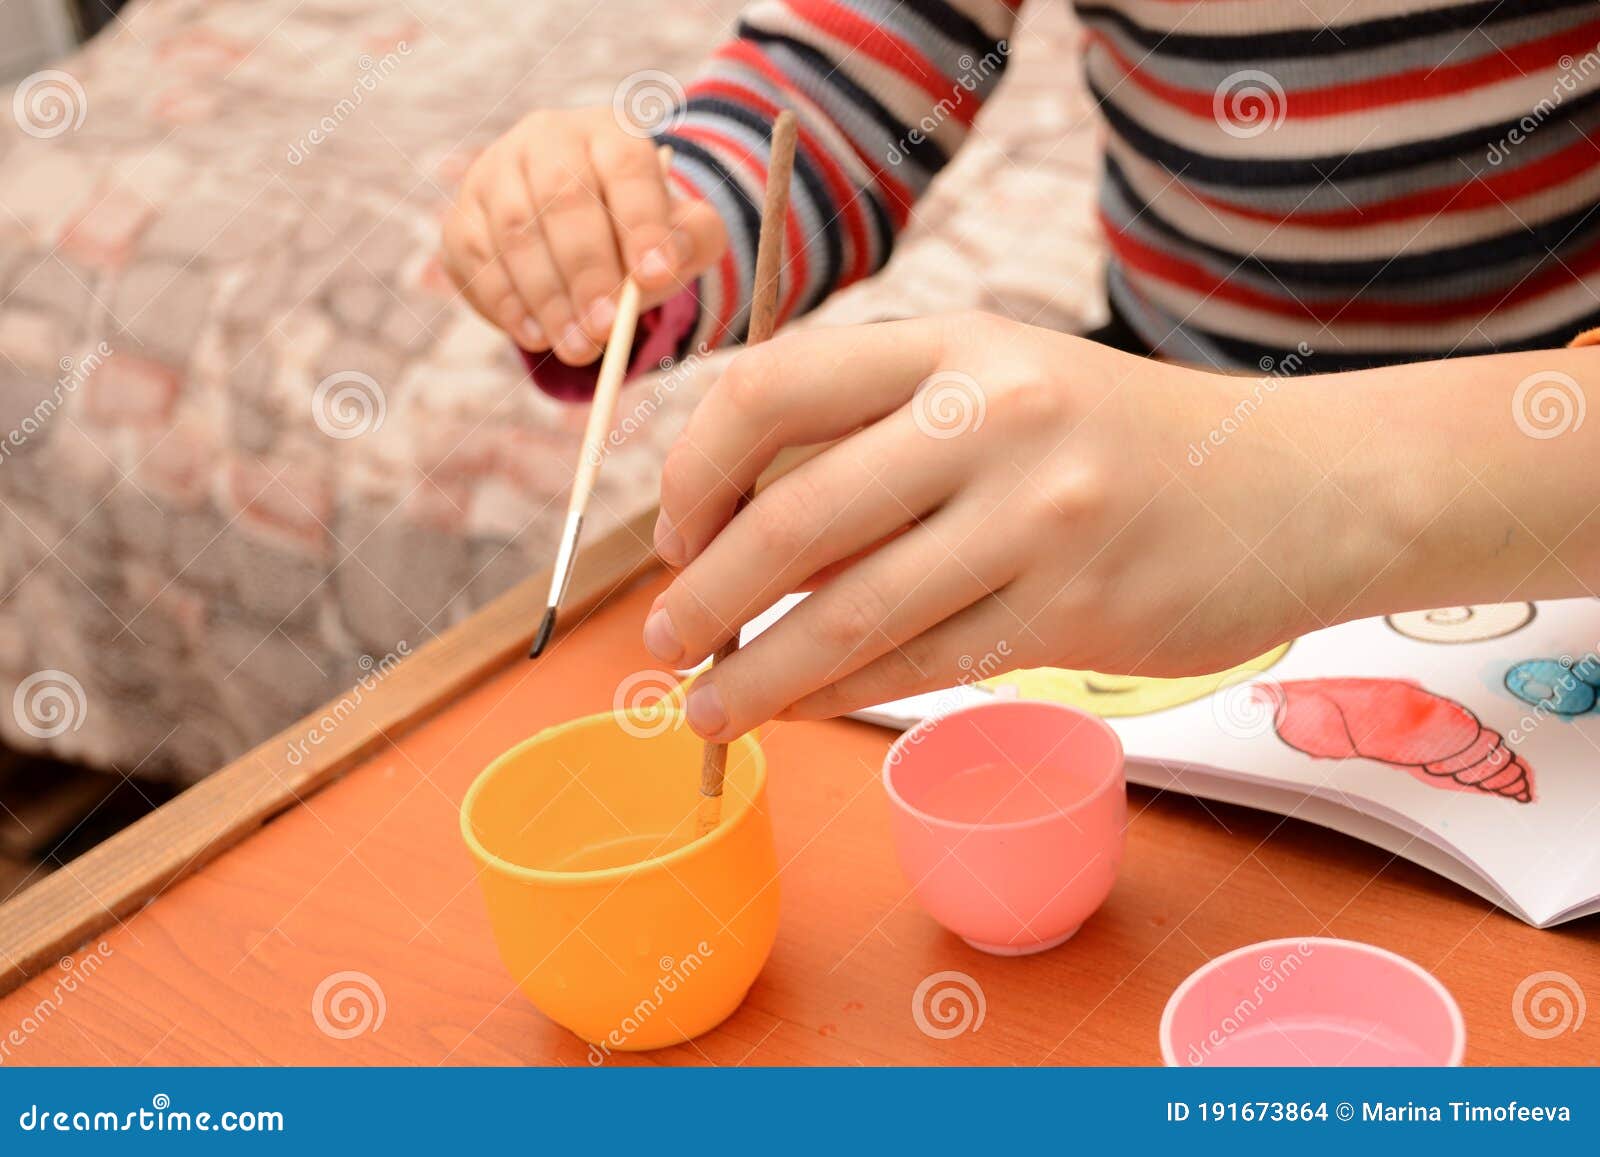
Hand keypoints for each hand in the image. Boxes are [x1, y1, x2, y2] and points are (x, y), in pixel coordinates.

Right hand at [439, 108, 725, 364]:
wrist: (581, 236)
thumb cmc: (638, 232)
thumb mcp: (682, 232)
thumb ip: (692, 239)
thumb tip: (664, 262)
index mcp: (610, 134)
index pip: (626, 165)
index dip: (641, 221)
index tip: (655, 275)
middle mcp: (546, 139)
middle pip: (562, 198)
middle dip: (587, 272)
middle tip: (608, 329)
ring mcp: (495, 173)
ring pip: (514, 231)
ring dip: (548, 298)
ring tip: (579, 348)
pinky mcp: (462, 216)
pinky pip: (476, 259)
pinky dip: (507, 303)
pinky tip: (538, 338)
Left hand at [642, 312, 1402, 740]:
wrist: (1302, 486)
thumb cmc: (1123, 440)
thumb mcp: (1003, 386)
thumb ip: (880, 443)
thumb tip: (740, 541)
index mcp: (953, 340)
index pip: (768, 391)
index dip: (693, 471)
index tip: (673, 533)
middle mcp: (989, 415)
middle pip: (792, 518)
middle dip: (705, 595)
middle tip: (666, 640)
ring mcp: (1036, 515)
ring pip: (848, 614)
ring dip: (757, 675)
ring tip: (707, 707)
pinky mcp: (1074, 610)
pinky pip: (919, 666)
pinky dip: (839, 696)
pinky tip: (800, 709)